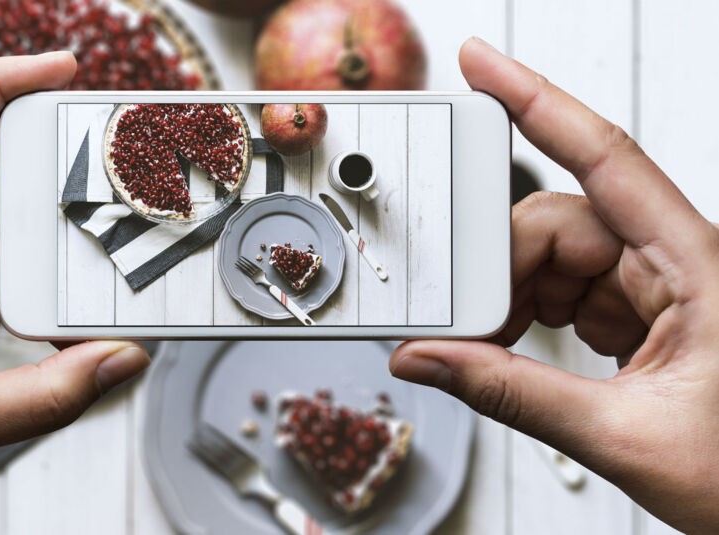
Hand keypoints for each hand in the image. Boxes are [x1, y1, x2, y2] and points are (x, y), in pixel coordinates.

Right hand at [391, 38, 718, 533]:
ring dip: (509, 297)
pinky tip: (513, 345)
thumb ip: (515, 394)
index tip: (482, 64)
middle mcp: (675, 262)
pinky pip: (565, 289)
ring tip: (488, 345)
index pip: (607, 158)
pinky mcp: (639, 314)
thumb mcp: (622, 436)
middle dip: (500, 263)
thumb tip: (433, 360)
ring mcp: (655, 287)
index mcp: (698, 266)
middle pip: (561, 219)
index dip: (538, 100)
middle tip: (461, 317)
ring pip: (555, 256)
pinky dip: (525, 314)